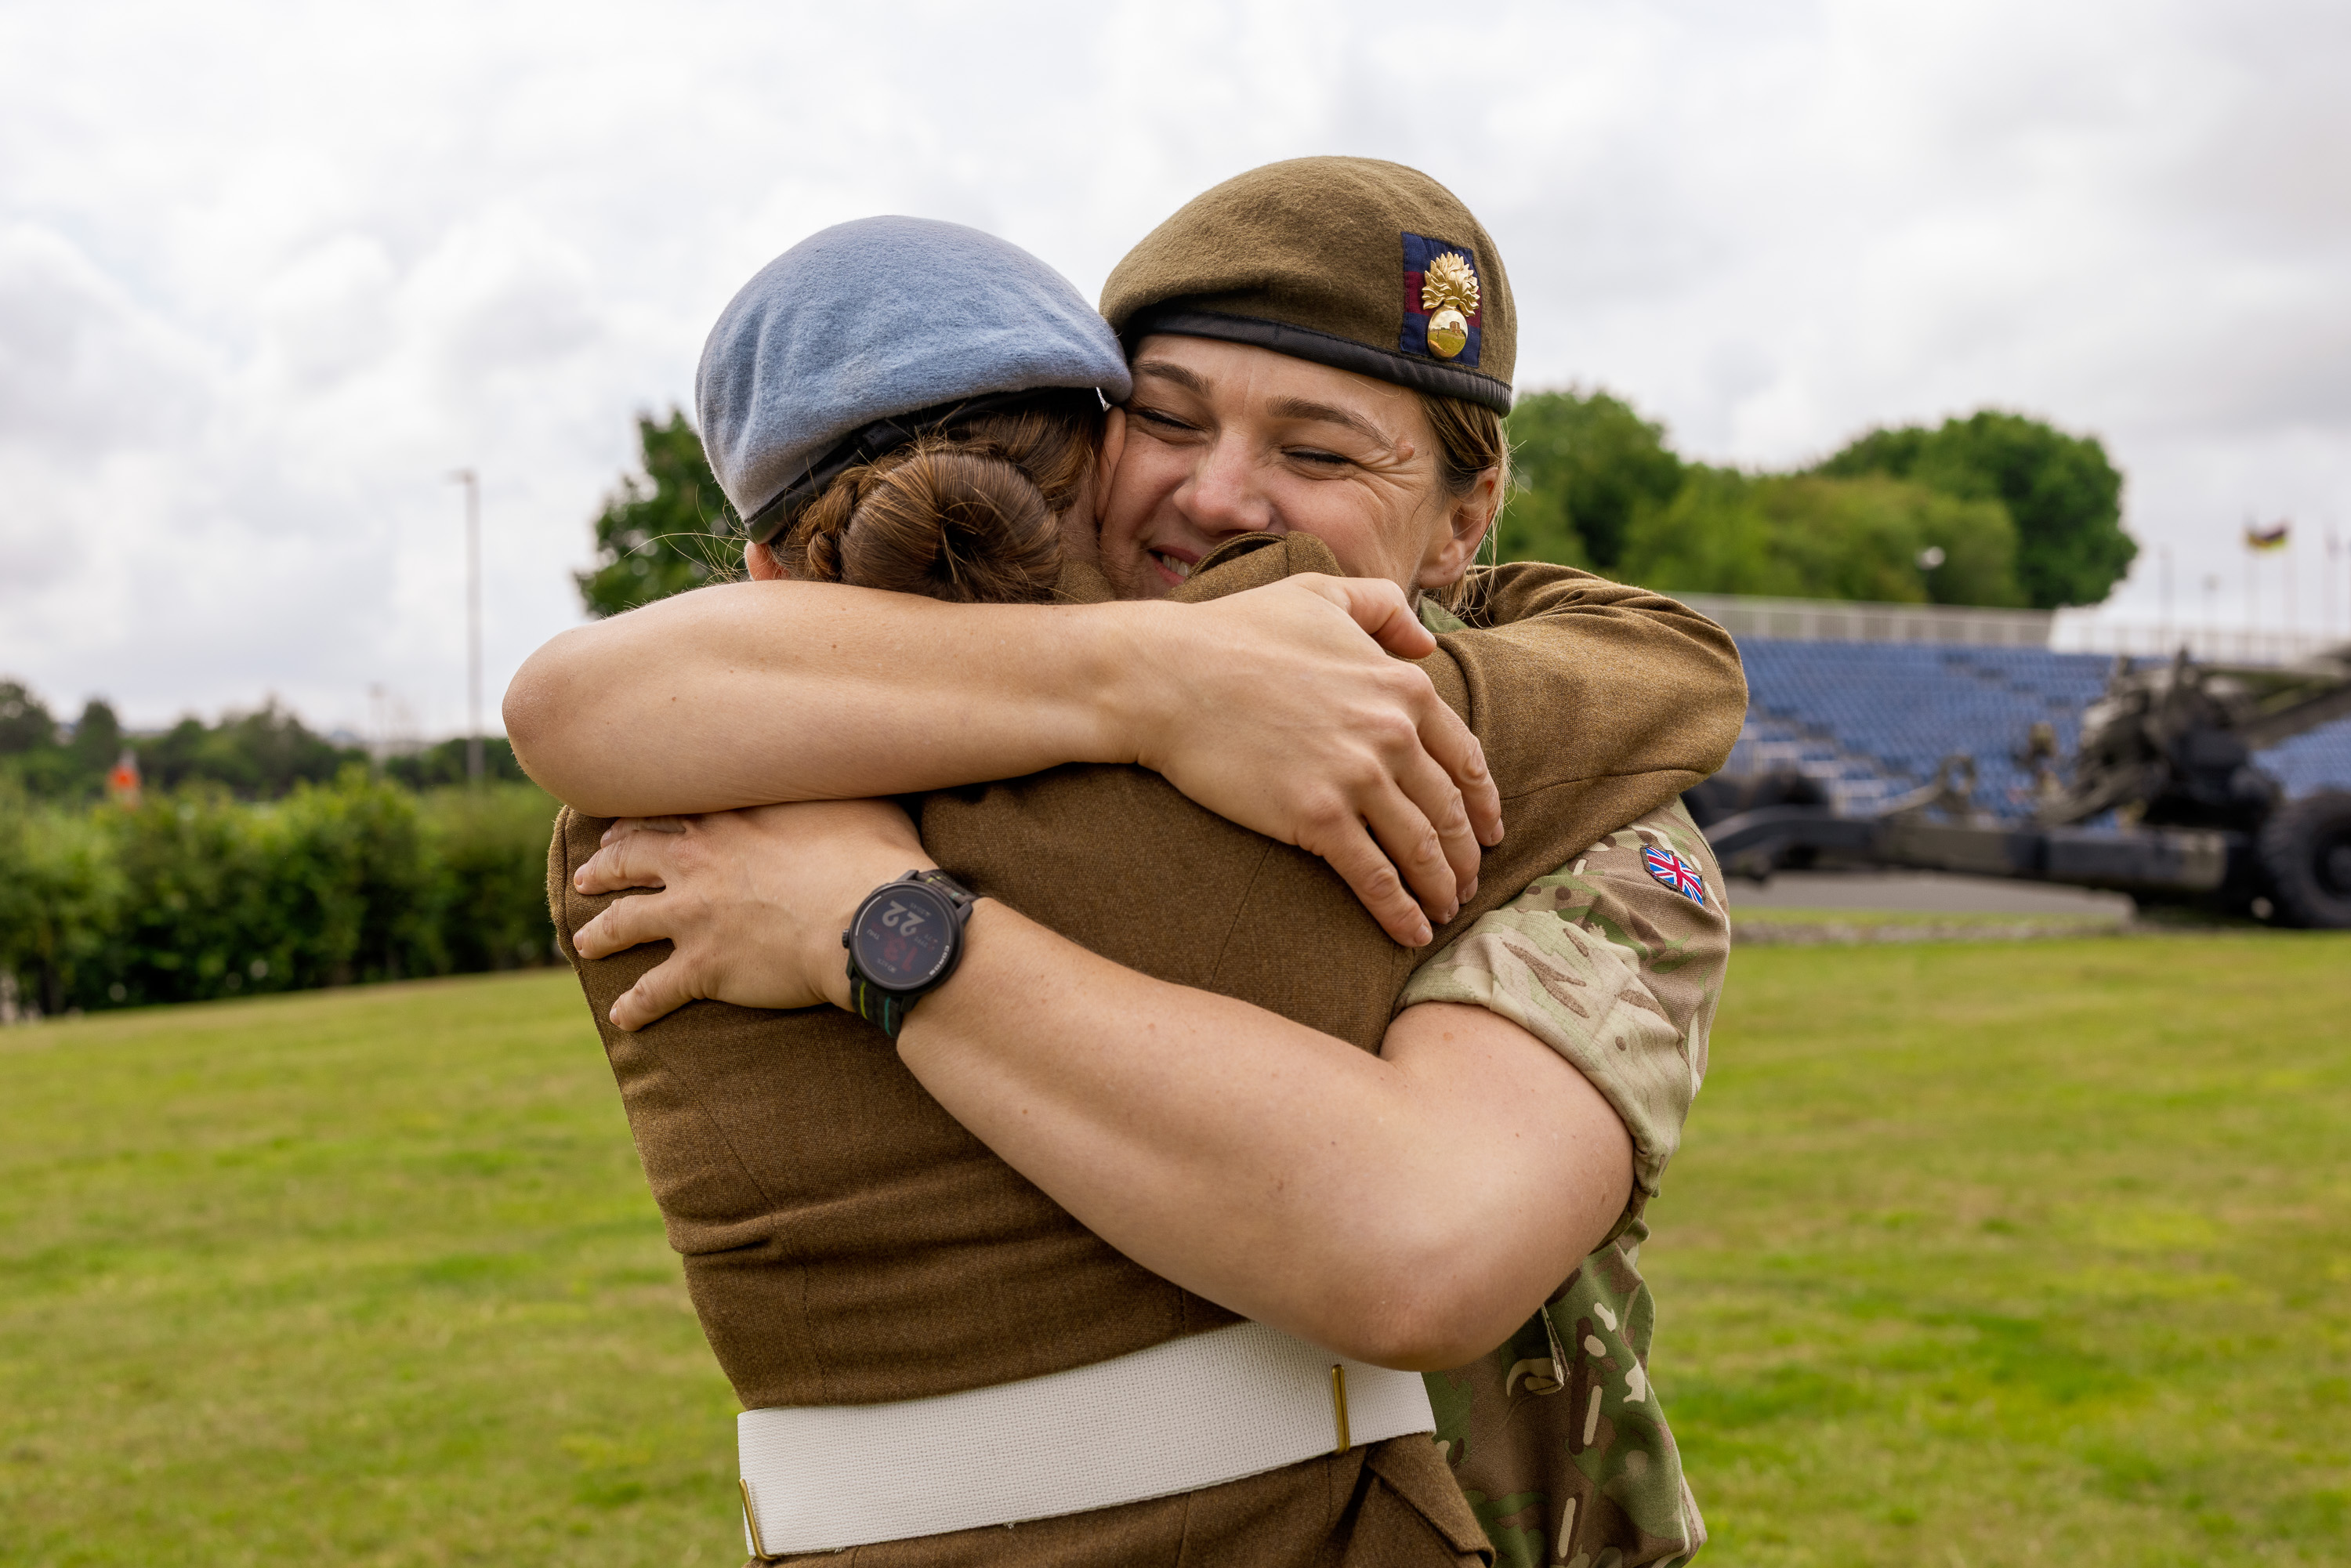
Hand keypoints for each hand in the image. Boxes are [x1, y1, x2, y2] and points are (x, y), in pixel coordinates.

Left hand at [570, 800, 927, 1030]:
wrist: (868, 920)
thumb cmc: (873, 857)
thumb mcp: (856, 797)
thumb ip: (833, 784)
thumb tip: (849, 762)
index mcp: (729, 819)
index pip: (667, 814)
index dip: (641, 822)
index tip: (624, 828)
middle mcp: (697, 862)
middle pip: (630, 859)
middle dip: (604, 867)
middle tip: (587, 875)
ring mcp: (693, 916)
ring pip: (625, 922)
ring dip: (600, 933)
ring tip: (583, 941)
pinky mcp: (702, 967)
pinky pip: (654, 991)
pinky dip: (635, 1007)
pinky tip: (622, 1018)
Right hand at [1116, 574, 1502, 946]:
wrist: (1166, 676)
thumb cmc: (1234, 632)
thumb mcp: (1319, 593)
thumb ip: (1382, 610)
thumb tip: (1427, 643)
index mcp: (1402, 685)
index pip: (1463, 757)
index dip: (1481, 802)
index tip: (1487, 832)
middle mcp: (1392, 732)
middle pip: (1449, 810)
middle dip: (1465, 855)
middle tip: (1466, 883)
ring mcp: (1357, 777)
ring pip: (1421, 848)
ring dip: (1439, 888)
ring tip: (1443, 912)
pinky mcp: (1317, 818)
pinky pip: (1375, 876)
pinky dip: (1400, 910)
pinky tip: (1411, 932)